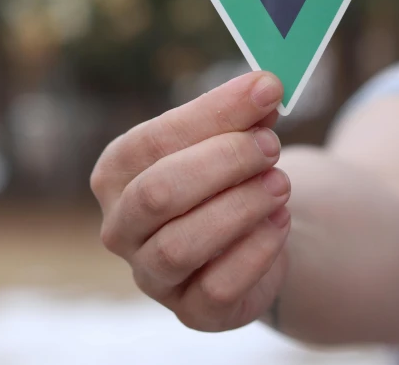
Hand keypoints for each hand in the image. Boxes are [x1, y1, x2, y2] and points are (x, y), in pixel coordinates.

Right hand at [91, 72, 290, 331]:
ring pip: (180, 245)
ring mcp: (151, 275)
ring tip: (280, 184)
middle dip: (223, 162)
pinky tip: (280, 222)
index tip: (266, 89)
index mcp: (117, 173)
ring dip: (240, 207)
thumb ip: (242, 115)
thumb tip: (265, 87)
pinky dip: (257, 250)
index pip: (152, 140)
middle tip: (271, 145)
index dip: (212, 113)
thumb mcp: (232, 138)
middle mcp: (121, 226)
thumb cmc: (228, 177)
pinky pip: (217, 287)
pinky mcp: (191, 311)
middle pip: (158, 193)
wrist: (251, 236)